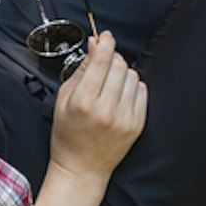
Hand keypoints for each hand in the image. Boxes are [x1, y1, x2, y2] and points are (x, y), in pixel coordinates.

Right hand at [46, 31, 145, 182]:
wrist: (82, 169)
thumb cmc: (68, 134)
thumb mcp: (63, 99)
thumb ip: (81, 69)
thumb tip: (95, 43)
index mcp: (84, 102)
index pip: (101, 60)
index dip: (105, 43)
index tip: (105, 37)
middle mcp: (106, 109)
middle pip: (119, 65)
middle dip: (112, 58)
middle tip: (103, 65)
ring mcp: (125, 118)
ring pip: (132, 76)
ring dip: (122, 73)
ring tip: (109, 85)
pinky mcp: (137, 125)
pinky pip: (141, 91)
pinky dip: (132, 87)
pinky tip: (119, 96)